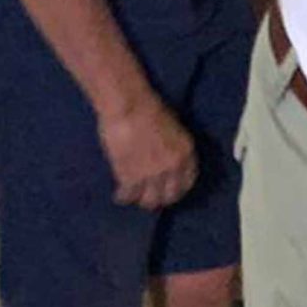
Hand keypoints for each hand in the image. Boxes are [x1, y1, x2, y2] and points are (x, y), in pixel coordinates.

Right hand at [98, 93, 198, 208]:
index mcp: (187, 154)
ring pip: (149, 201)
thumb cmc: (148, 108)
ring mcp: (152, 175)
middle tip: (150, 198)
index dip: (177, 190)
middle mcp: (174, 168)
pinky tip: (119, 196)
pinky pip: (128, 196)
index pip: (187, 182)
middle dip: (160, 199)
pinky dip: (122, 197)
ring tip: (134, 197)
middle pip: (169, 196)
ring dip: (141, 200)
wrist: (128, 105)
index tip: (169, 192)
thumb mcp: (173, 129)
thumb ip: (173, 148)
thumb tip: (166, 159)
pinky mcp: (131, 178)